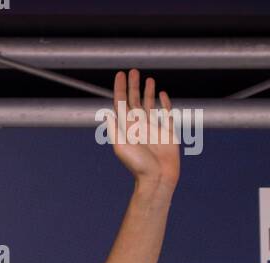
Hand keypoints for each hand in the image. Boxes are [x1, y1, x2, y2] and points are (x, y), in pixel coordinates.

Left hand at [110, 69, 180, 188]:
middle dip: (133, 86)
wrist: (158, 179)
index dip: (120, 89)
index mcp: (127, 128)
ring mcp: (154, 128)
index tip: (120, 74)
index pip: (122, 104)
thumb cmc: (138, 165)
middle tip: (133, 71)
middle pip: (134, 101)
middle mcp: (139, 126)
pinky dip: (164, 103)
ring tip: (147, 78)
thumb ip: (114, 129)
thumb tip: (107, 112)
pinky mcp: (168, 132)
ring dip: (147, 92)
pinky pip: (166, 114)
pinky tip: (162, 94)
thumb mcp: (122, 146)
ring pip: (149, 105)